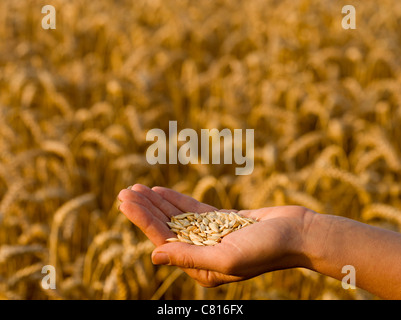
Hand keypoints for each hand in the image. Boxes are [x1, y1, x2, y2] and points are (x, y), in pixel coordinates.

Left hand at [118, 184, 314, 286]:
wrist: (298, 233)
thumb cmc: (266, 249)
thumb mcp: (226, 257)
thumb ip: (189, 257)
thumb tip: (153, 257)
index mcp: (201, 268)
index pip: (163, 241)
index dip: (143, 219)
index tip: (126, 201)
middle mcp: (203, 254)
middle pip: (166, 228)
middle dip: (145, 209)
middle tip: (125, 191)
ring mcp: (211, 236)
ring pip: (177, 217)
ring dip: (158, 203)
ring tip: (138, 189)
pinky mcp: (222, 221)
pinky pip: (193, 210)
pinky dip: (177, 200)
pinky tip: (161, 191)